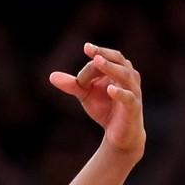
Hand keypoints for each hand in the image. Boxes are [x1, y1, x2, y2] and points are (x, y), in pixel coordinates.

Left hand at [48, 43, 144, 157]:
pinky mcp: (133, 108)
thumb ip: (73, 85)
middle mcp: (129, 78)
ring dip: (111, 68)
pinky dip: (119, 93)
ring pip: (125, 75)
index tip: (85, 49)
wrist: (119, 135)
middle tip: (90, 49)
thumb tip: (51, 76)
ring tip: (97, 61)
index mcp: (118, 70)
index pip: (104, 59)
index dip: (91, 63)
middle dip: (104, 54)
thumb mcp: (86, 95)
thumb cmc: (105, 109)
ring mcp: (133, 92)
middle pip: (119, 60)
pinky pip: (128, 98)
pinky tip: (110, 89)